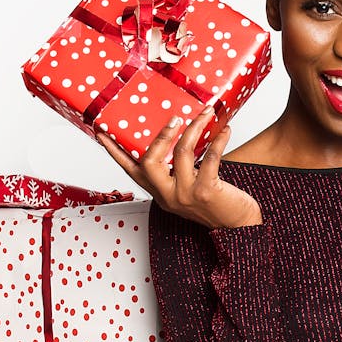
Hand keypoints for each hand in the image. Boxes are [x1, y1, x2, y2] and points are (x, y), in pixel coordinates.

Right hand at [96, 106, 263, 228]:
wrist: (240, 227)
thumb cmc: (218, 205)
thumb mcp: (189, 190)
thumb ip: (178, 171)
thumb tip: (180, 134)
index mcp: (161, 194)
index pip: (132, 172)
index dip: (115, 153)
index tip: (101, 133)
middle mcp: (169, 196)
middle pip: (150, 162)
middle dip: (160, 136)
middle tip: (175, 118)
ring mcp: (187, 194)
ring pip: (182, 152)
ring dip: (195, 128)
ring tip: (206, 114)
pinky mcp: (207, 191)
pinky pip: (211, 156)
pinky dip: (219, 139)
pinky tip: (225, 130)